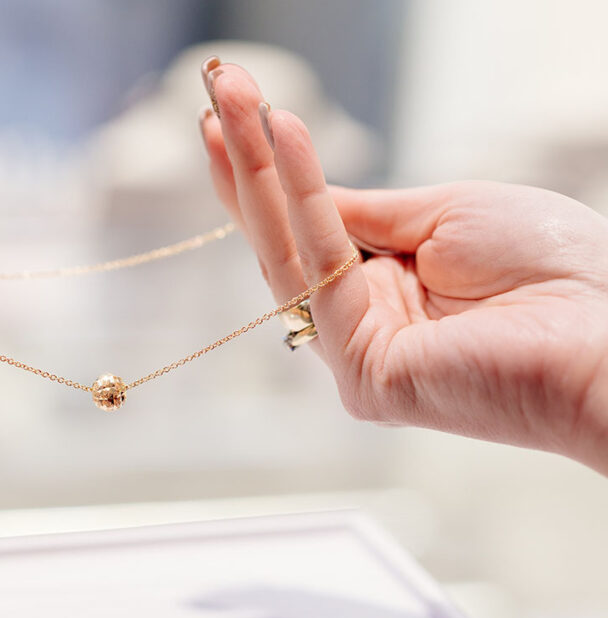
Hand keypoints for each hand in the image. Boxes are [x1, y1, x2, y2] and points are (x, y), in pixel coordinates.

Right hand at [199, 58, 607, 471]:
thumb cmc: (552, 269)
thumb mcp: (446, 215)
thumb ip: (363, 213)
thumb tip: (298, 189)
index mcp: (389, 290)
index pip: (311, 230)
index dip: (273, 174)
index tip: (243, 113)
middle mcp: (364, 324)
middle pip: (284, 240)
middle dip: (247, 162)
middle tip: (216, 90)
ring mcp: (356, 354)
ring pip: (285, 253)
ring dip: (253, 170)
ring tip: (226, 103)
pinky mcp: (361, 376)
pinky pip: (318, 271)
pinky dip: (298, 196)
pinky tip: (280, 135)